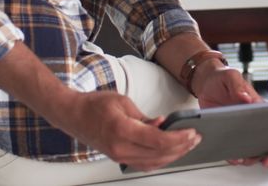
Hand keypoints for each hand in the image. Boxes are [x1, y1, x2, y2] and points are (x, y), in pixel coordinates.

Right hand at [48, 90, 200, 171]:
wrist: (73, 116)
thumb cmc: (94, 105)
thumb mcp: (124, 102)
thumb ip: (146, 116)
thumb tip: (163, 125)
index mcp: (122, 130)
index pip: (158, 140)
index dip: (178, 138)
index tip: (191, 133)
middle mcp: (121, 148)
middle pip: (159, 154)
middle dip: (181, 147)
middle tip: (195, 138)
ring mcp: (119, 156)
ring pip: (154, 163)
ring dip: (173, 155)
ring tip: (187, 145)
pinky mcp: (119, 159)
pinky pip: (145, 164)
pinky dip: (161, 159)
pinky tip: (171, 151)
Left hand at [192, 63, 267, 167]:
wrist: (205, 83)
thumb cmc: (223, 78)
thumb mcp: (231, 76)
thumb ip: (238, 86)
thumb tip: (246, 99)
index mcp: (261, 108)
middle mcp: (255, 122)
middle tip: (267, 160)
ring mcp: (243, 131)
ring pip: (255, 152)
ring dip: (253, 159)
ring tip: (244, 159)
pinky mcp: (228, 136)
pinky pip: (236, 152)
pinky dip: (235, 158)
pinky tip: (233, 157)